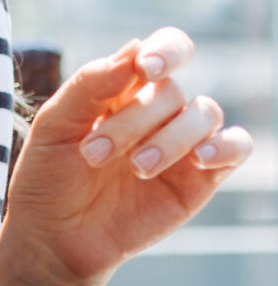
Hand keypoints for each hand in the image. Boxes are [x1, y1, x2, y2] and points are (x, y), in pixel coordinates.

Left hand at [0, 28, 253, 285]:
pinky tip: (200, 158)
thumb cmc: (49, 176)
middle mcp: (158, 111)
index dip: (166, 50)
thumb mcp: (54, 126)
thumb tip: (134, 49)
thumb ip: (90, 85)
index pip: (164, 50)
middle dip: (133, 121)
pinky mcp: (201, 178)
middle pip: (171, 91)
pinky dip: (226, 146)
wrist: (55, 236)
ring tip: (135, 168)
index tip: (146, 68)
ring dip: (169, 138)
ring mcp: (183, 143)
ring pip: (204, 114)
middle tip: (94, 154)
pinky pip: (236, 147)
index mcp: (123, 89)